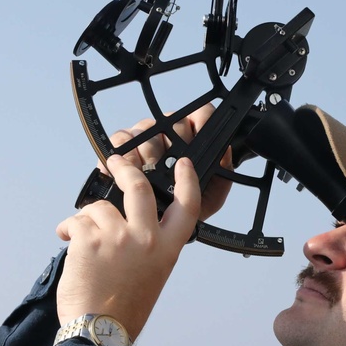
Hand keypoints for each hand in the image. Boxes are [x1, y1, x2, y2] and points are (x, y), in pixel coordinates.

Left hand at [55, 154, 200, 338]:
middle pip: (139, 187)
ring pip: (99, 208)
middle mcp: (146, 239)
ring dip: (86, 219)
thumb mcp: (152, 275)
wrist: (99, 331)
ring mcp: (118, 237)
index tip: (183, 165)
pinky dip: (68, 229)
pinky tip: (66, 241)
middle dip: (125, 170)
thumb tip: (126, 221)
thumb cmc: (123, 310)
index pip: (187, 206)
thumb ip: (149, 247)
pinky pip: (76, 221)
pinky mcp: (89, 240)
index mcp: (167, 250)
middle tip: (115, 164)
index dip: (186, 181)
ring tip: (79, 238)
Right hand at [105, 104, 231, 221]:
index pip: (200, 114)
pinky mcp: (120, 146)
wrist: (154, 231)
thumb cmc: (181, 213)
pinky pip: (122, 138)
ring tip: (151, 174)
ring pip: (146, 129)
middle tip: (171, 167)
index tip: (199, 135)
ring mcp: (144, 138)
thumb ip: (223, 172)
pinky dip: (127, 156)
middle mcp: (168, 136)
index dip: (202, 120)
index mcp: (191, 142)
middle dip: (172, 146)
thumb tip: (224, 150)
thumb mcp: (210, 197)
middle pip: (171, 121)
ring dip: (149, 154)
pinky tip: (134, 171)